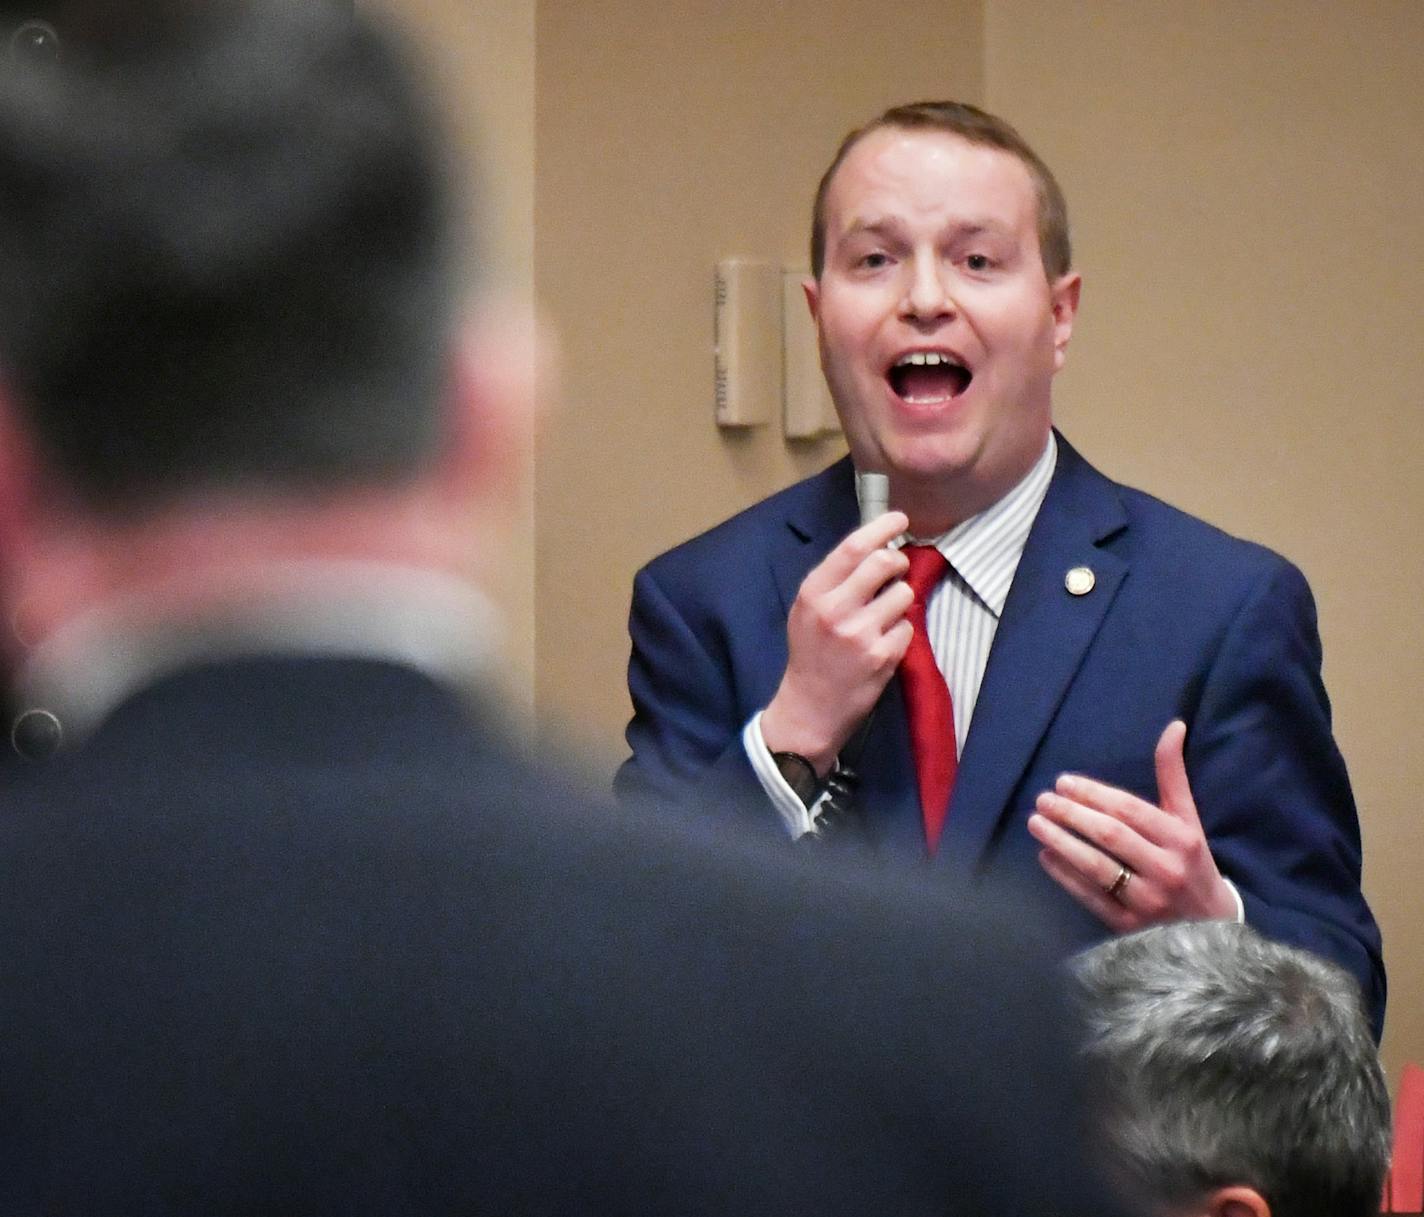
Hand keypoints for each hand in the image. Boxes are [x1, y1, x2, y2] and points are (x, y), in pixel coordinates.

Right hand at [761, 511, 911, 774]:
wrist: (809, 707)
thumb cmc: (811, 652)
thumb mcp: (807, 609)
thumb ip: (835, 579)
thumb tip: (875, 545)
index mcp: (814, 592)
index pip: (853, 547)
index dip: (881, 527)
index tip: (899, 518)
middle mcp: (835, 609)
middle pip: (884, 563)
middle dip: (897, 561)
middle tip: (895, 570)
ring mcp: (860, 634)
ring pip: (903, 593)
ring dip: (899, 601)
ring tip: (882, 617)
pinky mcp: (881, 657)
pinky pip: (907, 627)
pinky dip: (900, 632)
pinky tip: (882, 644)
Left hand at [1026, 720, 1237, 931]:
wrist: (1212, 927)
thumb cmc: (1192, 862)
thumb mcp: (1188, 819)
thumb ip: (1173, 774)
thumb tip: (1173, 726)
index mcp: (1181, 839)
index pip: (1130, 811)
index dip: (1094, 794)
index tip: (1063, 782)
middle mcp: (1166, 869)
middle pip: (1110, 836)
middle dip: (1072, 815)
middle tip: (1042, 800)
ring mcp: (1147, 901)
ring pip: (1097, 868)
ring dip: (1062, 843)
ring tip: (1036, 824)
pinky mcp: (1129, 927)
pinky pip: (1090, 897)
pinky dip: (1064, 876)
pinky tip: (1045, 856)